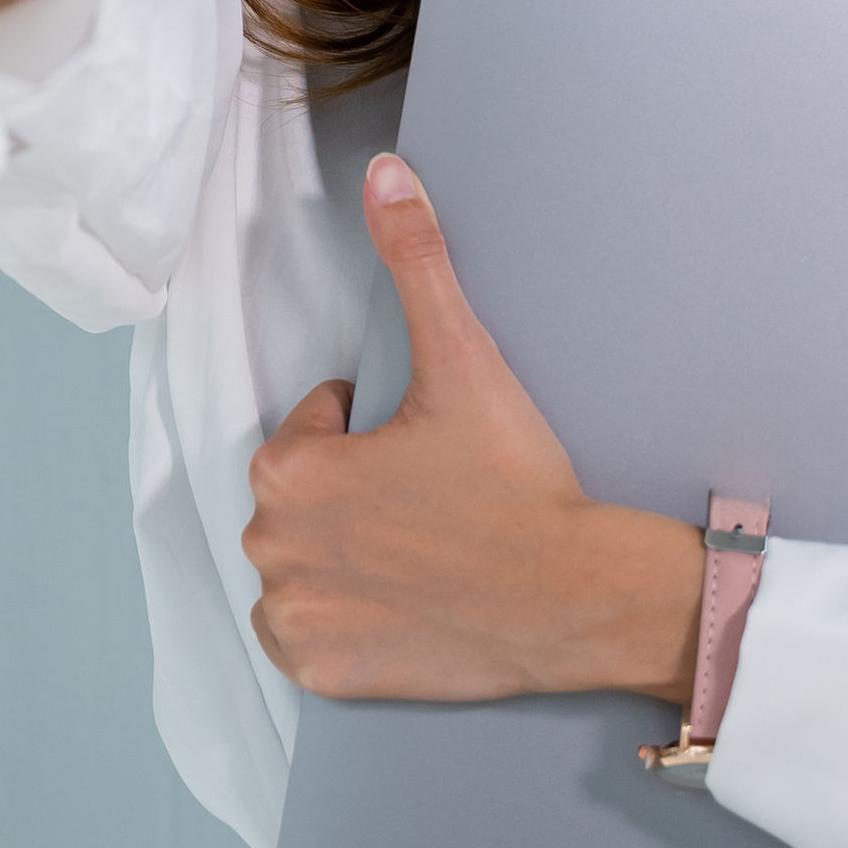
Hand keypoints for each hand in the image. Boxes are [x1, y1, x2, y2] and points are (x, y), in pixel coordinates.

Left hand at [244, 155, 706, 704]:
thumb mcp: (464, 359)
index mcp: (289, 472)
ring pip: (301, 563)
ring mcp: (297, 619)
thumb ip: (417, 259)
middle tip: (433, 499)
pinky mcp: (323, 673)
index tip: (428, 449)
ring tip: (423, 547)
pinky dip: (338, 620)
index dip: (374, 429)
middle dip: (355, 491)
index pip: (315, 427)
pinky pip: (304, 636)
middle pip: (303, 497)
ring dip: (342, 551)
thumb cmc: (517, 481)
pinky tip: (399, 601)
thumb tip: (386, 174)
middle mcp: (272, 550)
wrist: (575, 594)